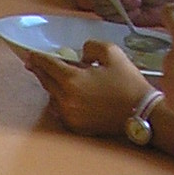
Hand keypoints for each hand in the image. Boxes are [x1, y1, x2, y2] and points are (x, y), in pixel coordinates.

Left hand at [23, 39, 151, 136]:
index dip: (39, 58)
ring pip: (52, 97)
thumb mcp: (112, 53)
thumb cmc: (128, 82)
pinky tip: (65, 95)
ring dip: (51, 86)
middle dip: (39, 71)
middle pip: (46, 82)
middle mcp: (66, 99)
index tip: (32, 54)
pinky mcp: (76, 127)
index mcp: (73, 80)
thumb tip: (80, 54)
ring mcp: (70, 115)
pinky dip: (59, 101)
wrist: (141, 112)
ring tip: (54, 78)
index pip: (48, 65)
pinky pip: (60, 111)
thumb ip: (90, 47)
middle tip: (33, 64)